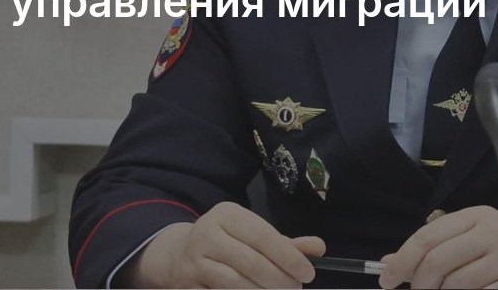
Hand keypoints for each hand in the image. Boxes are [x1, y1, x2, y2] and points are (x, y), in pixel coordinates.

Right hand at [125, 201, 325, 287]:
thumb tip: (318, 248)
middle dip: (278, 279)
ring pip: (233, 282)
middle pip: (250, 261)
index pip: (263, 236)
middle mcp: (207, 233)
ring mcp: (193, 260)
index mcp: (228, 215)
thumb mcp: (254, 234)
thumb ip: (286, 243)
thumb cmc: (228, 242)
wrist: (179, 253)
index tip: (307, 273)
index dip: (288, 256)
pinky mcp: (186, 284)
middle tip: (295, 289)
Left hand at [378, 205, 497, 288]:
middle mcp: (490, 232)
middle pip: (438, 260)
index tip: (387, 279)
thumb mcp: (467, 237)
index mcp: (474, 216)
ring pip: (455, 283)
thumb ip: (431, 247)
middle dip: (420, 283)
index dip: (403, 259)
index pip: (427, 236)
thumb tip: (388, 262)